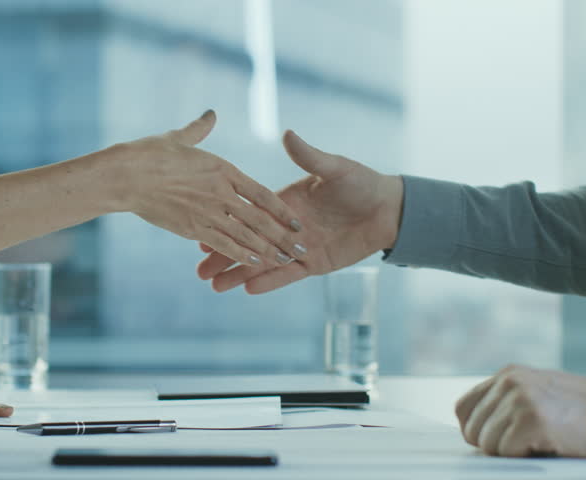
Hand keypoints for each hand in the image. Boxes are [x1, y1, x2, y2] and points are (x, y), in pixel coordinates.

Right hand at [108, 111, 305, 267]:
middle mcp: (220, 193)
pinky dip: (241, 256)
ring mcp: (206, 213)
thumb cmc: (147, 154)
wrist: (123, 175)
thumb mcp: (178, 138)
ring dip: (267, 250)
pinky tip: (256, 265)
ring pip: (245, 236)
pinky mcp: (191, 229)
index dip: (281, 209)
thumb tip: (210, 114)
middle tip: (302, 248)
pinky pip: (222, 245)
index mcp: (222, 170)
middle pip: (259, 218)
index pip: (261, 193)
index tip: (297, 221)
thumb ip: (199, 129)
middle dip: (282, 236)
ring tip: (286, 261)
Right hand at [196, 130, 402, 293]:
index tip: (202, 228)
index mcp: (285, 202)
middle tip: (198, 270)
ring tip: (213, 286)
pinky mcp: (314, 263)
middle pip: (248, 242)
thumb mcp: (333, 168)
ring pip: (263, 262)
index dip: (225, 222)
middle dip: (223, 255)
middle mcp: (286, 227)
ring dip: (239, 273)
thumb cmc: (360, 183)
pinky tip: (247, 288)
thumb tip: (287, 134)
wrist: (387, 209)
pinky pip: (288, 275)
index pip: (248, 214)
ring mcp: (298, 247)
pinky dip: (270, 281)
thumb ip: (309, 156)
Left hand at [454, 365, 585, 457]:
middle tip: (526, 443)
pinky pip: (506, 452)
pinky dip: (524, 456)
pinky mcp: (531, 420)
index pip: (463, 408)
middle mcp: (509, 382)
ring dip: (511, 451)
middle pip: (473, 430)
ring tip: (539, 441)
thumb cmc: (579, 412)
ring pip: (487, 443)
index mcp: (507, 374)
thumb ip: (505, 403)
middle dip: (494, 445)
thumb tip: (474, 430)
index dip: (475, 430)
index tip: (495, 440)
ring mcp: (519, 399)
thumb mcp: (536, 393)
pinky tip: (547, 445)